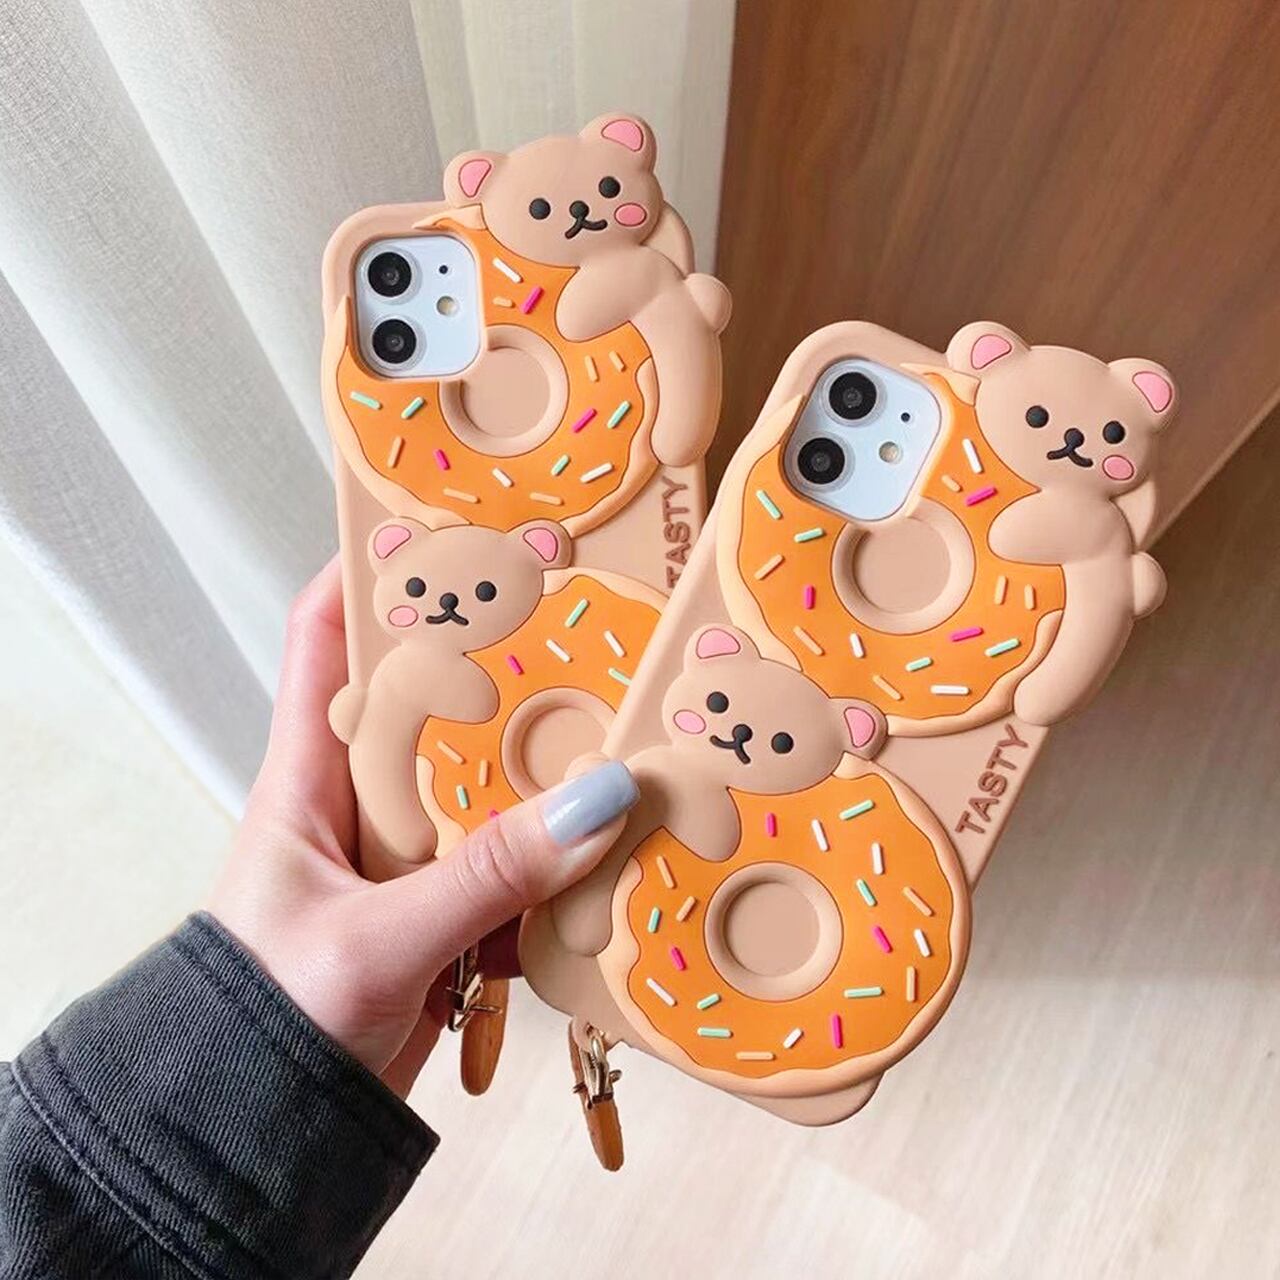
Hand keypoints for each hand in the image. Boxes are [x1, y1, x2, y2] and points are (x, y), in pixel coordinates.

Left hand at [208, 557, 636, 1096]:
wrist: (264, 1131)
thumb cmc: (267, 1017)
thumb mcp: (374, 939)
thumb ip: (485, 876)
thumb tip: (601, 798)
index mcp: (308, 777)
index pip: (324, 641)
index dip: (371, 572)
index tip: (448, 524)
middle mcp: (361, 802)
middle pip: (435, 703)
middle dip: (503, 667)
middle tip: (586, 625)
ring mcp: (409, 859)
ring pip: (490, 788)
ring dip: (551, 773)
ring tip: (632, 730)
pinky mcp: (449, 915)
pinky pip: (518, 869)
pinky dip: (566, 864)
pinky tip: (625, 852)